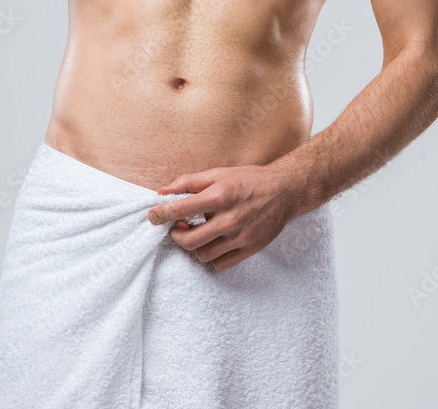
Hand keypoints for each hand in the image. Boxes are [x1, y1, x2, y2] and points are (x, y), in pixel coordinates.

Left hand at [146, 163, 297, 271]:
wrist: (284, 191)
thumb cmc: (248, 180)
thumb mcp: (219, 173)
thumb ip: (189, 182)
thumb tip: (162, 190)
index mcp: (220, 196)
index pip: (181, 209)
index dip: (162, 214)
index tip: (153, 216)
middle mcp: (230, 219)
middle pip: (188, 240)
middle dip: (176, 235)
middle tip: (178, 227)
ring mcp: (240, 237)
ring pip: (202, 254)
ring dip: (195, 245)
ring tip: (200, 232)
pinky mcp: (249, 249)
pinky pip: (220, 264)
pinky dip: (213, 256)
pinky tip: (216, 242)